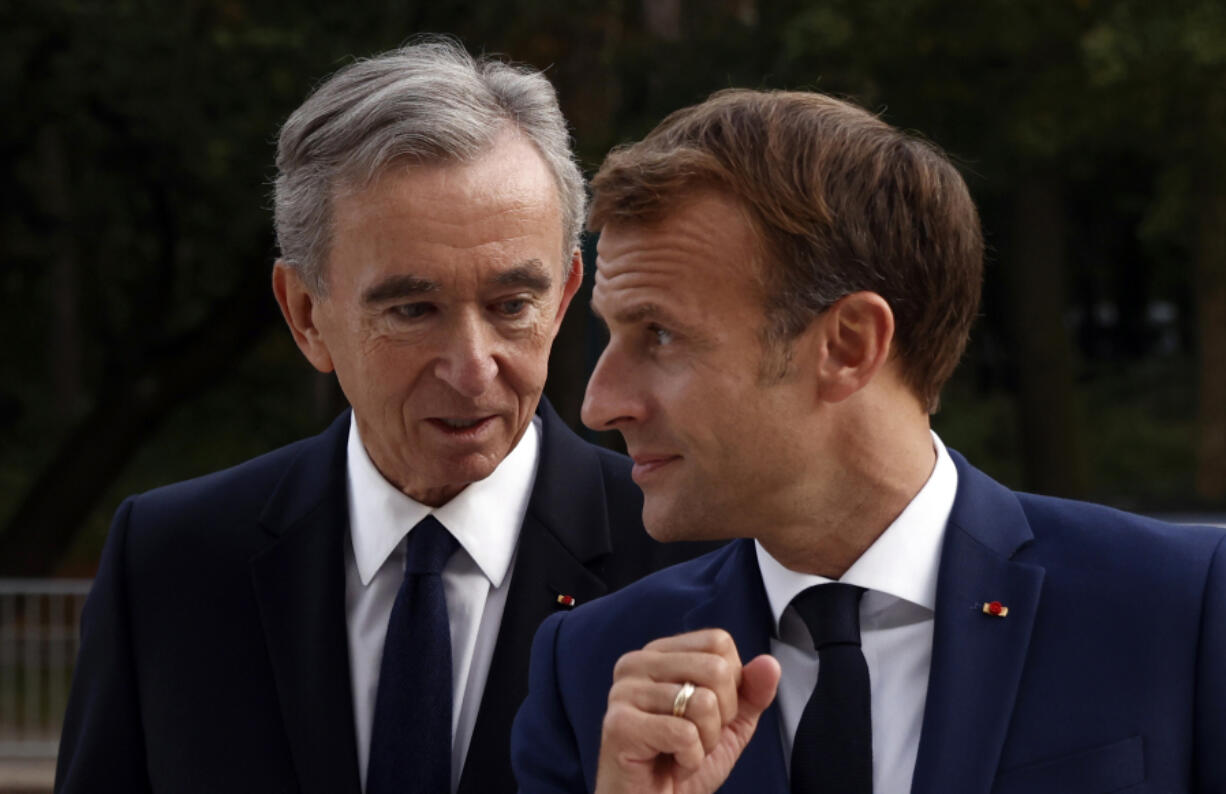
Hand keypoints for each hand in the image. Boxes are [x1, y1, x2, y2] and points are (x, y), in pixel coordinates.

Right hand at [593, 629, 780, 793]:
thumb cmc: (681, 763)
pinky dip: (690, 759)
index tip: (706, 714)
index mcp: (659, 653)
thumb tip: (769, 663)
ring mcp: (623, 692)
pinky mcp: (619, 725)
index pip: (717, 642)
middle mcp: (636, 664)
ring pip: (703, 703)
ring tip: (680, 752)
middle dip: (721, 716)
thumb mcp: (729, 725)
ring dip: (705, 742)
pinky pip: (685, 734)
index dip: (730, 685)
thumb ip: (752, 692)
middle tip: (695, 738)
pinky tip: (671, 764)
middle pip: (715, 668)